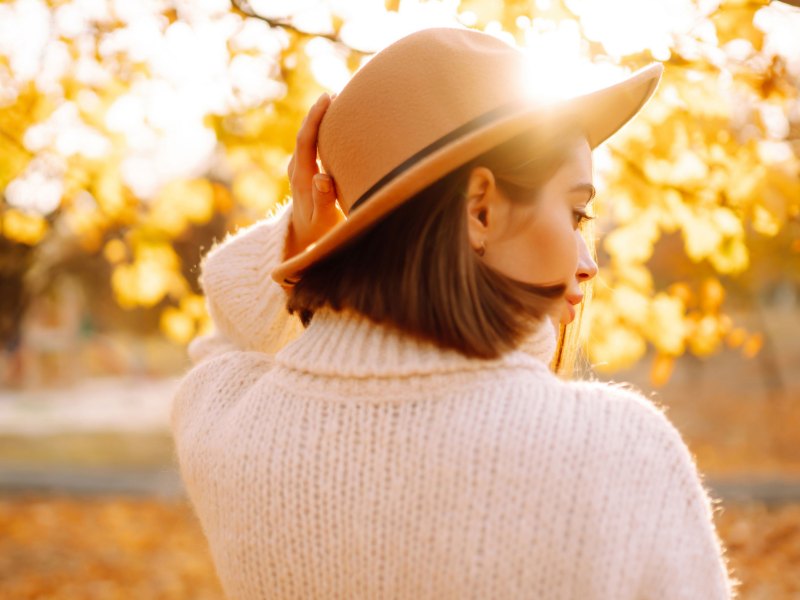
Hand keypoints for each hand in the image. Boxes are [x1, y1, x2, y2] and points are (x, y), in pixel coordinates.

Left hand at [284, 92, 344, 261]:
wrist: (303, 240)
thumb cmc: (318, 232)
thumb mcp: (323, 222)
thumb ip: (323, 200)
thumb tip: (322, 177)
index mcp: (301, 177)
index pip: (306, 140)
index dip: (315, 118)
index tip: (328, 98)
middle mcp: (297, 169)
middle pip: (305, 133)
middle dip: (319, 111)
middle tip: (338, 92)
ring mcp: (300, 168)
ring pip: (308, 136)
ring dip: (321, 119)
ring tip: (340, 102)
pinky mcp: (305, 169)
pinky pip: (312, 144)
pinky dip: (323, 130)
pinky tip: (338, 124)